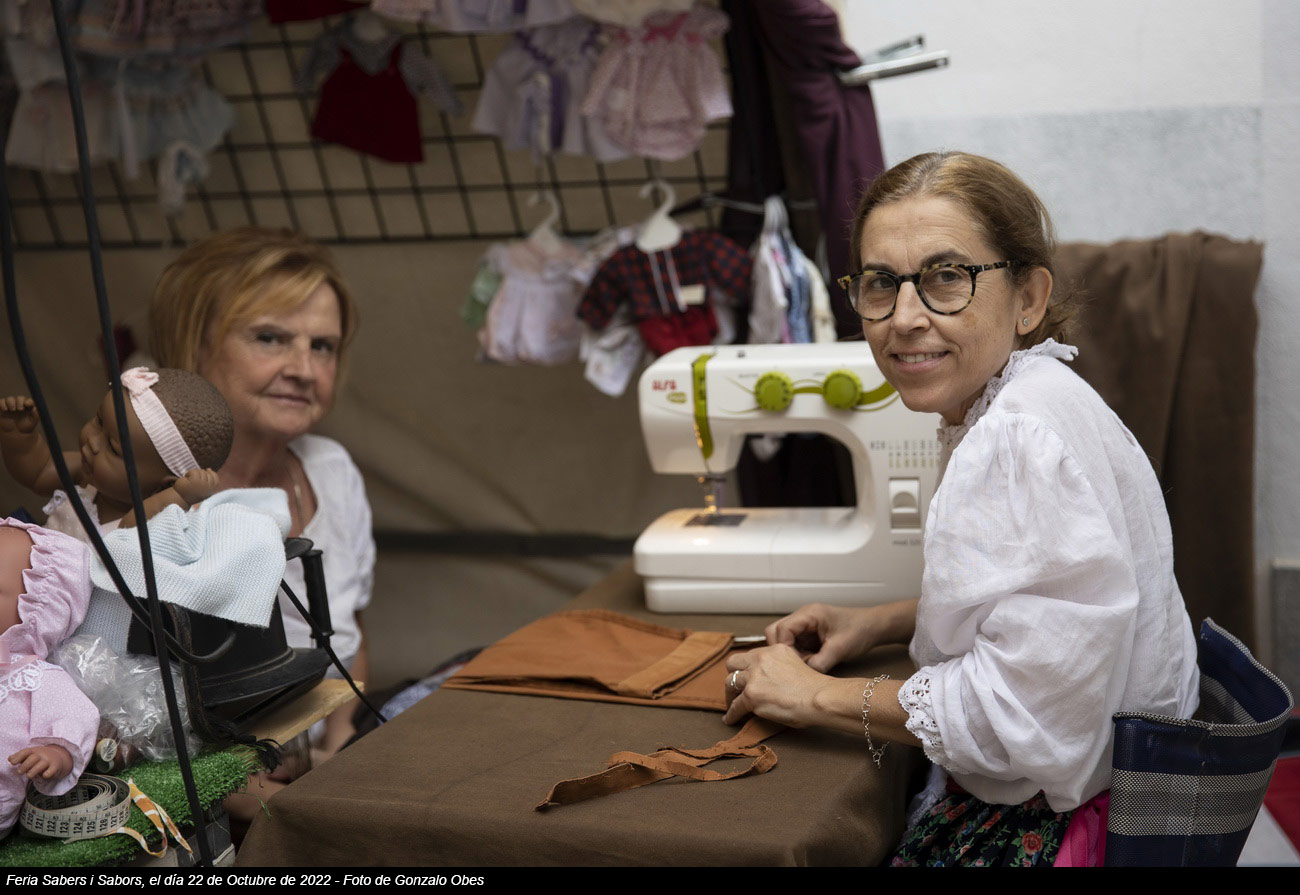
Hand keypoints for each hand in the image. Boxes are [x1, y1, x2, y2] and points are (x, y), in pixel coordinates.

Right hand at [0, 396, 37, 433]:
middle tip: (20, 409)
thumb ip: (35, 416)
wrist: (14, 434)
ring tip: (13, 410)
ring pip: (10, 398)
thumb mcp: (32, 423)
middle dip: (20, 402)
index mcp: (28, 407)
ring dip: (11, 402)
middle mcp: (19, 405)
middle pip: (20, 398)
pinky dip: (2, 403)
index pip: (29, 401)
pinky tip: (5, 409)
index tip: (28, 404)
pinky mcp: (2, 408)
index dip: (29, 401)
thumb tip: (34, 408)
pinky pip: (1, 402)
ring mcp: (10, 406)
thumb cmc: (25, 428)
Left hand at [9, 744, 73, 780]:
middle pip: (33, 758)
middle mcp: (42, 755)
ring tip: (29, 775)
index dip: (18, 757)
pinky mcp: (56, 767)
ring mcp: (49, 761)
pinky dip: (48, 773)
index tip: (13, 763)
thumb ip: (19, 757)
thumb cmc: (39, 758)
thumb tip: (10, 759)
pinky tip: (44, 775)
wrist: (59, 758)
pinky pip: (52, 770)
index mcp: (35, 751)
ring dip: (33, 771)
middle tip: (19, 772)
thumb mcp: (30, 755)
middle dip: (25, 766)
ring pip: (42, 764)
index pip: (26, 752)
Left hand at [173, 467, 219, 504]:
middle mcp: (208, 488)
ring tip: (189, 481)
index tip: (201, 478)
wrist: (178, 497)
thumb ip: (208, 479)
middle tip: (193, 482)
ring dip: (194, 474)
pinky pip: (194, 471)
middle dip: (200, 474)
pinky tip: (186, 478)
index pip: (216, 479)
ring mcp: (202, 484)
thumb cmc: (190, 492)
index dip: (210, 475)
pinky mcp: (195, 481)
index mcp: (211, 491)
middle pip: (208, 474)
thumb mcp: (202, 486)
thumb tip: (209, 469)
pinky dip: (189, 473)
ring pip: (201, 472)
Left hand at [722, 643, 831, 726]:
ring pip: (730, 682)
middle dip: (733, 676)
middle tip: (736, 688)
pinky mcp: (751, 695)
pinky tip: (730, 719)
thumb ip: (779, 666)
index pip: (751, 656)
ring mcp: (754, 677)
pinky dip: (731, 714)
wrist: (818, 698)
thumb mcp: (796, 663)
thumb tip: (769, 681)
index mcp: (774, 649)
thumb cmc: (813, 688)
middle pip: (733, 663)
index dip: (746, 668)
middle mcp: (761, 659)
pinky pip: (735, 706)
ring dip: (730, 694)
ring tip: (732, 704)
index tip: (747, 678)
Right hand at [765, 603, 880, 672]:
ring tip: (804, 665)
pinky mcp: (808, 634)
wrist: (874, 627)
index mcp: (808, 614)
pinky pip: (794, 645)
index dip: (783, 649)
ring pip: (782, 640)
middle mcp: (802, 617)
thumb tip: (802, 678)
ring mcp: (804, 625)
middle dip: (781, 651)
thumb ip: (818, 663)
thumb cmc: (859, 631)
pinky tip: (809, 663)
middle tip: (794, 666)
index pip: (781, 630)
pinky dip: (797, 656)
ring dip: (789, 655)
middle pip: (775, 633)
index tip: (793, 664)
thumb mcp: (839, 649)